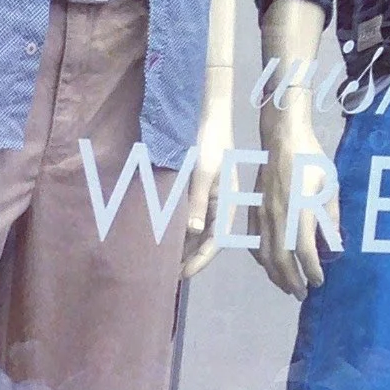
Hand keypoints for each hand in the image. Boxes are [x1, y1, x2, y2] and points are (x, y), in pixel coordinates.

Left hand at [180, 96, 228, 279]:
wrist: (206, 114)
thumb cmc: (209, 140)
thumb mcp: (202, 171)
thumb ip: (197, 200)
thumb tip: (192, 230)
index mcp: (226, 202)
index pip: (216, 240)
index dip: (200, 260)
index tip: (183, 275)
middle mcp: (218, 204)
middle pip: (204, 240)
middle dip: (188, 258)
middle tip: (167, 276)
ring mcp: (206, 198)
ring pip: (194, 231)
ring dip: (181, 247)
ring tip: (162, 264)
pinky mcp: (194, 191)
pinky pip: (186, 217)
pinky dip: (176, 231)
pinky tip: (162, 241)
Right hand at [257, 89, 336, 298]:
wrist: (282, 141)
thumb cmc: (311, 160)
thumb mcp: (329, 185)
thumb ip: (330, 215)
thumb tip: (333, 242)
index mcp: (300, 212)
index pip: (304, 252)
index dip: (312, 270)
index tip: (319, 281)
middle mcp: (279, 219)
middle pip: (282, 260)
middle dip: (292, 281)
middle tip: (301, 295)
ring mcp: (263, 217)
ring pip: (266, 256)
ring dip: (276, 275)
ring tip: (286, 286)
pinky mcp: (254, 213)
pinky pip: (255, 243)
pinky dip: (262, 260)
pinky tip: (268, 266)